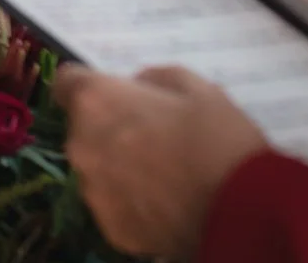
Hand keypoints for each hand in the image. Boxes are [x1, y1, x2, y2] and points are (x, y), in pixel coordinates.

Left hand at [57, 65, 267, 258]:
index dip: (91, 86)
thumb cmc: (219, 141)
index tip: (115, 95)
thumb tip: (138, 86)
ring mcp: (93, 191)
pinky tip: (167, 203)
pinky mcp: (110, 227)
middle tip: (155, 137)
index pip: (67, 82)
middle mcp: (81, 144)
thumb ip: (155, 78)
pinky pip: (115, 204)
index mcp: (96, 102)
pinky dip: (133, 202)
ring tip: (165, 175)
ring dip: (119, 166)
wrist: (241, 214)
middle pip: (85, 128)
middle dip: (111, 127)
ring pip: (97, 169)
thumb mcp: (197, 88)